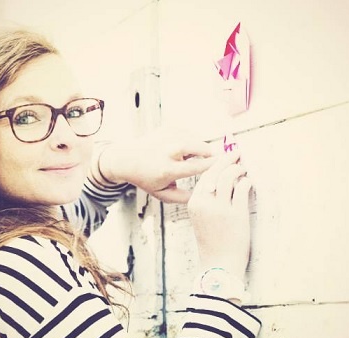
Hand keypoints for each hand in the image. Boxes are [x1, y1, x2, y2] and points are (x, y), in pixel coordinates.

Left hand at [97, 128, 219, 202]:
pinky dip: (191, 140)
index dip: (211, 166)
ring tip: (195, 157)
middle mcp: (167, 151)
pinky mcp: (167, 128)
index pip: (194, 167)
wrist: (126, 159)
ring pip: (194, 138)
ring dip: (200, 147)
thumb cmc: (146, 178)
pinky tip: (185, 149)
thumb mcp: (161, 193)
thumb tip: (203, 194)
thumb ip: (182, 197)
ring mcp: (167, 137)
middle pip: (196, 147)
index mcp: (166, 170)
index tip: (223, 166)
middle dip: (209, 152)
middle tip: (216, 158)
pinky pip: (188, 133)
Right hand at [187, 150, 251, 278]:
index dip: (215, 163)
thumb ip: (208, 200)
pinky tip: (248, 182)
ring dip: (238, 169)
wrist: (219, 264)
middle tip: (237, 153)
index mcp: (194, 203)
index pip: (204, 176)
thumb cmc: (213, 243)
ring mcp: (220, 208)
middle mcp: (205, 203)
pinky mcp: (235, 214)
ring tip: (244, 168)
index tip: (224, 156)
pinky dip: (246, 182)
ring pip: (229, 177)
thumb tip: (221, 180)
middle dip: (227, 159)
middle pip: (215, 172)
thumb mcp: (202, 219)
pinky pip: (242, 189)